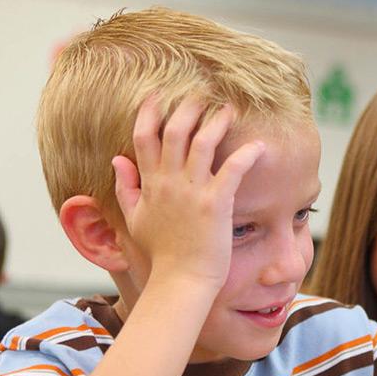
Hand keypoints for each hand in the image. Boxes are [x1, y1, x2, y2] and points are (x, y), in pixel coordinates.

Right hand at [111, 96, 264, 286]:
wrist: (180, 280)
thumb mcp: (135, 218)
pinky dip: (247, 154)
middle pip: (175, 131)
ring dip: (217, 122)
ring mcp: (193, 192)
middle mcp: (170, 183)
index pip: (144, 137)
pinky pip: (233, 170)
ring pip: (203, 143)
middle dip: (188, 107)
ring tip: (229, 109)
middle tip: (200, 95)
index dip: (149, 112)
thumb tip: (117, 159)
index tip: (157, 95)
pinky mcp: (217, 204)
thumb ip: (126, 187)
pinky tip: (260, 145)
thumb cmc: (161, 253)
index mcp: (150, 184)